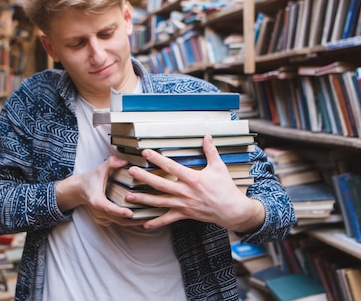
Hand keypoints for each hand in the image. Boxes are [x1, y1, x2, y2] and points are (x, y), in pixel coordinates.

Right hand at [55, 156, 147, 226]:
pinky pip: (117, 223)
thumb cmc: (91, 179)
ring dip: (133, 222)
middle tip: (148, 218)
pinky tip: (140, 217)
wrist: (79, 190)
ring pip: (119, 223)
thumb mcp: (100, 168)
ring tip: (149, 219)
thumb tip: (124, 161)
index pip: (108, 208)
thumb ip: (111, 163)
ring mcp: (101, 217)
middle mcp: (98, 211)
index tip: (130, 213)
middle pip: (117, 220)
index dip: (119, 212)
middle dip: (133, 220)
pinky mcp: (104, 220)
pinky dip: (128, 221)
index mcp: (96, 200)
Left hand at [124, 135, 264, 231]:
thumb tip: (207, 136)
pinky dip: (156, 222)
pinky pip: (168, 219)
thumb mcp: (219, 167)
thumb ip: (211, 151)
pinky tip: (145, 223)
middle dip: (144, 177)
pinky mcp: (185, 214)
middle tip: (131, 171)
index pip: (171, 167)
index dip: (157, 159)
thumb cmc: (225, 188)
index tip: (146, 152)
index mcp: (192, 178)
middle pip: (160, 184)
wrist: (231, 210)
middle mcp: (185, 192)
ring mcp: (183, 204)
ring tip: (129, 196)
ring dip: (143, 198)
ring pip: (159, 202)